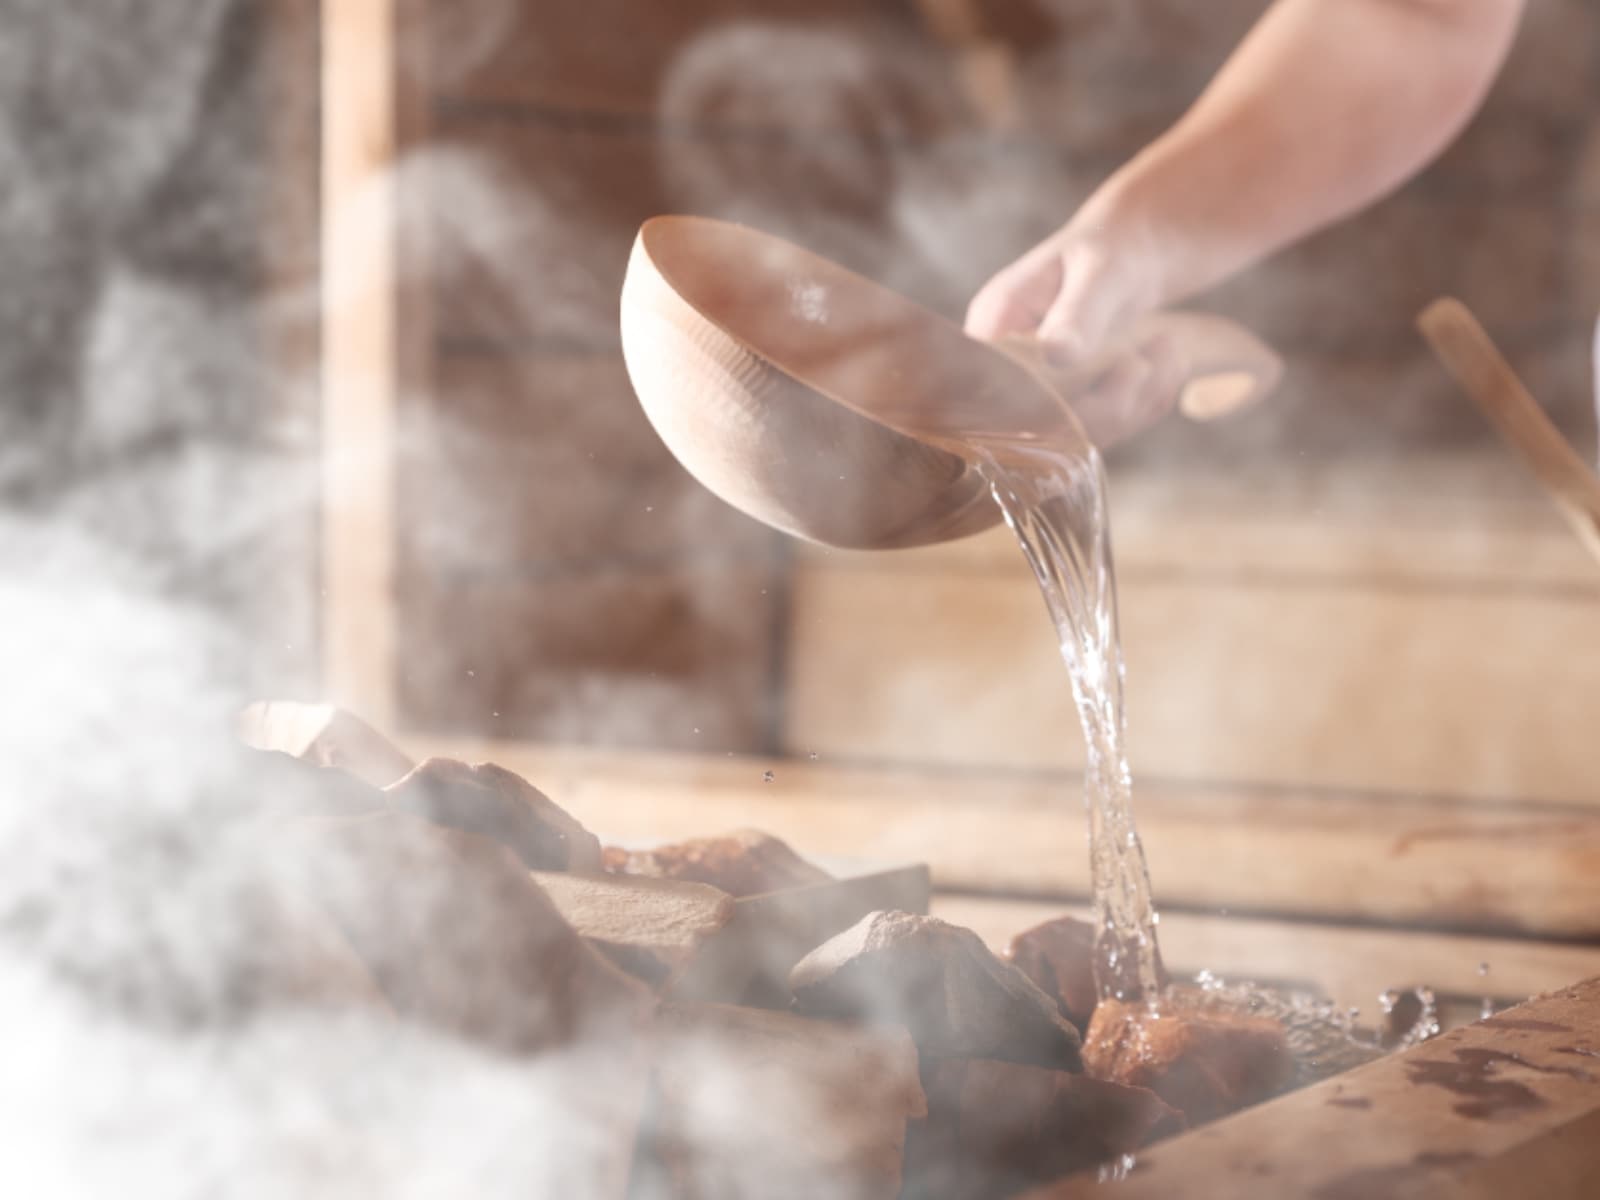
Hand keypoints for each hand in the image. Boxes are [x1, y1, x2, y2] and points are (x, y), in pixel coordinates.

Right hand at [964, 226, 1181, 446]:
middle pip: (1036, 421)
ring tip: (1168, 351)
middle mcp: (1010, 363)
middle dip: (1103, 401)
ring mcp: (1041, 388)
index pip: (992, 381)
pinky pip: (1105, 427)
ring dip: (1133, 402)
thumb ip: (1078, 313)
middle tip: (1146, 360)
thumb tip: (1057, 355)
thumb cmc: (1115, 245)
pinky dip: (1144, 405)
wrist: (1140, 250)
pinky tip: (1167, 366)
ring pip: (1077, 432)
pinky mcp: (1075, 404)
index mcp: (996, 321)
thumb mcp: (1101, 271)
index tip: (1097, 376)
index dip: (1038, 398)